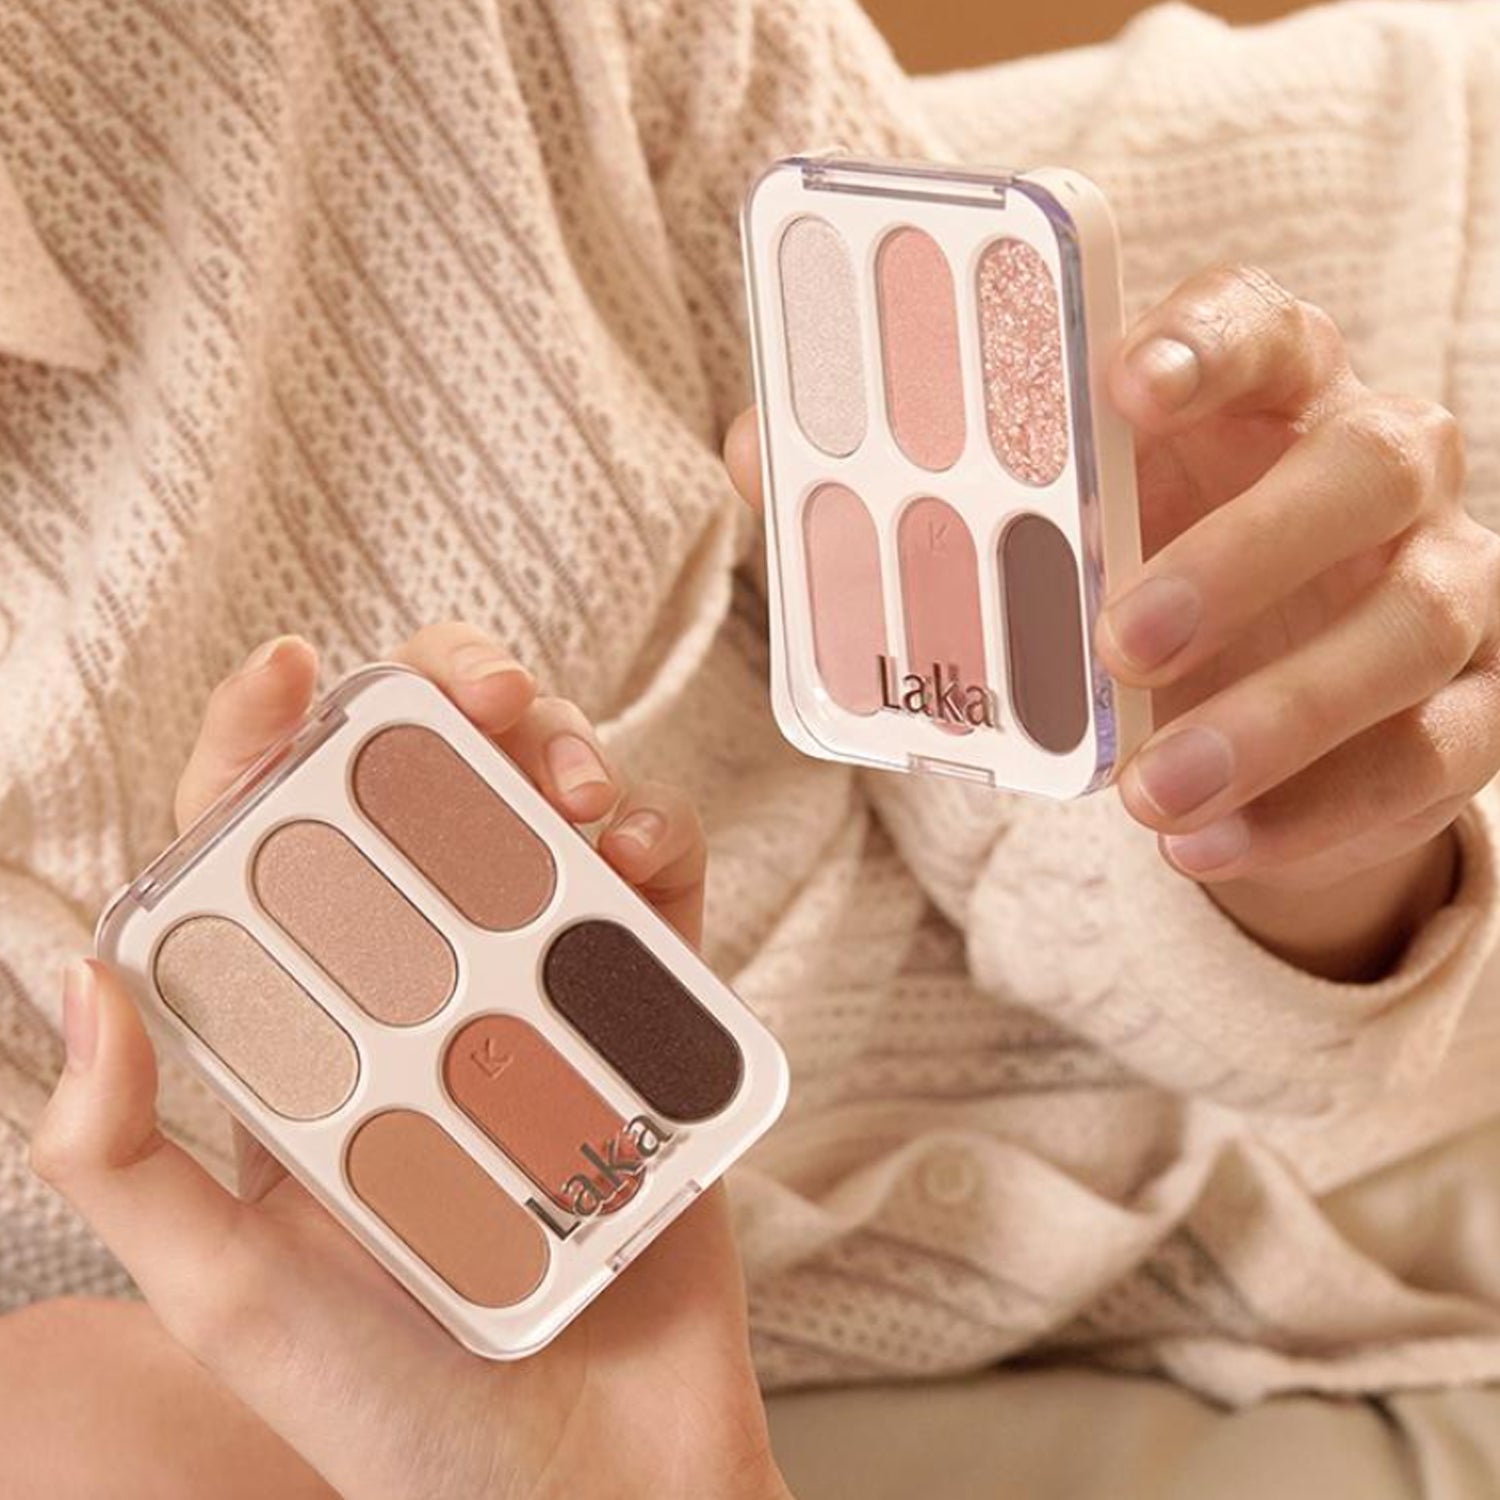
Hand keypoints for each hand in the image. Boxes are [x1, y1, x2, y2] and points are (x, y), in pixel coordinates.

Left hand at [32, 626, 788, 1499]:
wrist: (593, 1488)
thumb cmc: (399, 1415)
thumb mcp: (227, 1295)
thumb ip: (124, 1150)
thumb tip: (80, 968)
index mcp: (308, 1040)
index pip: (267, 855)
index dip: (265, 743)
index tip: (290, 666)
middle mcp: (421, 998)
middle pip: (423, 797)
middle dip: (446, 706)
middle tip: (480, 696)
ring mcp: (539, 1000)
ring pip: (546, 817)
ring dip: (559, 753)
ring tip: (571, 783)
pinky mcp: (643, 1023)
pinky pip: (657, 896)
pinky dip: (655, 843)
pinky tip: (633, 856)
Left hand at [724, 266, 1499, 978]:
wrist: (1248, 689)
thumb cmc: (1132, 571)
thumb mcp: (1039, 528)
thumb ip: (909, 484)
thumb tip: (755, 446)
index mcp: (1265, 393)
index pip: (1267, 325)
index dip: (1206, 346)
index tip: (1121, 387)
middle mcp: (1376, 465)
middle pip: (1365, 469)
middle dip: (1244, 551)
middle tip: (1117, 636)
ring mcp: (1441, 582)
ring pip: (1415, 623)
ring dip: (1281, 712)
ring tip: (1148, 792)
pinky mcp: (1467, 707)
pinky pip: (1435, 760)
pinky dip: (1317, 813)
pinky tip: (1203, 851)